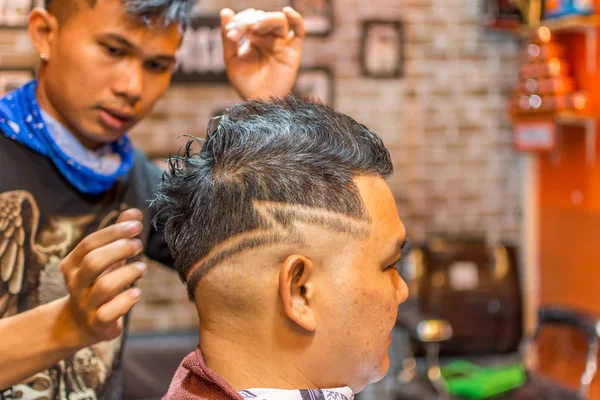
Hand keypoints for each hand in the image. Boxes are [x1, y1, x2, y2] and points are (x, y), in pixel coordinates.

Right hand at [60, 209, 146, 345]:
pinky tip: (137, 292)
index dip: (114, 232)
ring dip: (128, 273)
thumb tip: (134, 212)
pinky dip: (125, 301)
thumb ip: (117, 235)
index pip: (90, 243)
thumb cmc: (98, 281)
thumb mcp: (104, 258)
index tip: (137, 225)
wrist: (81, 323)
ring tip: (142, 268)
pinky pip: (108, 312)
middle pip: (94, 262)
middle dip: (119, 250)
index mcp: (72, 264)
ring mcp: (85, 304)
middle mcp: (75, 283)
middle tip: (139, 245)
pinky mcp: (97, 323)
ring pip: (104, 287)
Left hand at [221, 7, 304, 99]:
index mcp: (254, 39)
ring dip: (265, 20)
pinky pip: (300, 31)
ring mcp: (282, 44)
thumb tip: (225, 11)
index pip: (249, 19)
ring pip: (279, 21)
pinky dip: (296, 19)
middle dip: (249, 21)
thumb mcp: (231, 59)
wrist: (259, 102)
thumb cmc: (245, 84)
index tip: (231, 35)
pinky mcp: (293, 52)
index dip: (240, 21)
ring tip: (253, 27)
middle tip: (238, 32)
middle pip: (263, 18)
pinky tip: (287, 12)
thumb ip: (228, 37)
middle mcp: (269, 39)